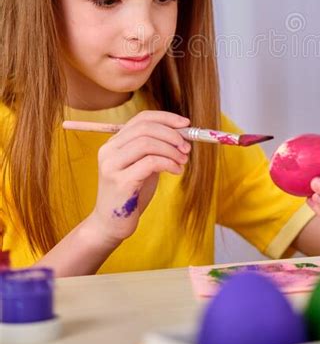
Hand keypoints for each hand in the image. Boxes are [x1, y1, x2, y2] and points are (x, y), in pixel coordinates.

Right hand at [90, 110, 191, 243]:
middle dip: (171, 134)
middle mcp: (109, 150)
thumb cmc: (131, 194)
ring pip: (147, 143)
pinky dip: (168, 163)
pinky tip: (176, 170)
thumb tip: (182, 134)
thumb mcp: (143, 166)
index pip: (141, 118)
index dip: (166, 118)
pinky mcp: (120, 182)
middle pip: (145, 128)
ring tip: (183, 160)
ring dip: (171, 150)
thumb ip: (155, 149)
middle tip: (186, 147)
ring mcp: (112, 166)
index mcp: (114, 143)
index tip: (186, 124)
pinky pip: (150, 162)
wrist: (110, 225)